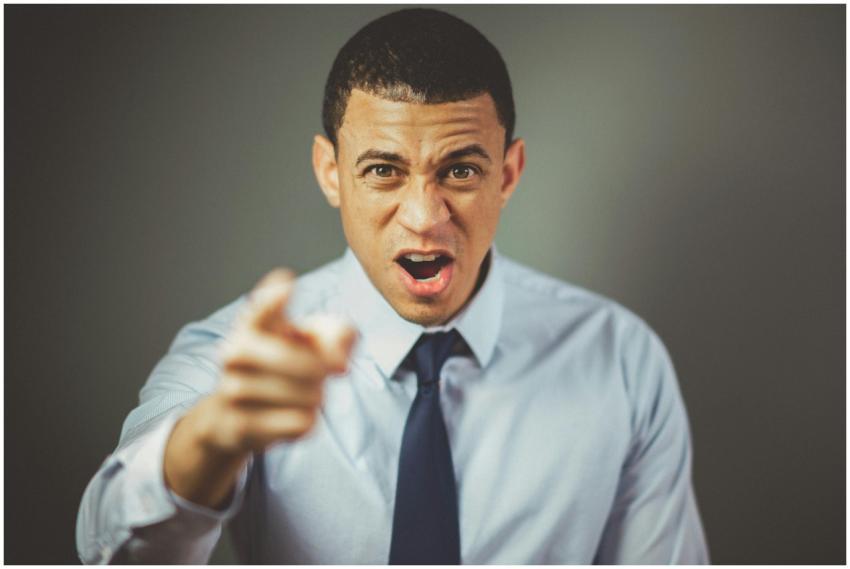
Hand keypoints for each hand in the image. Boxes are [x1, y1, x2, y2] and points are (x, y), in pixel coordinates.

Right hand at [163, 268, 355, 507]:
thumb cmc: (285, 366)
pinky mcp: (239, 426)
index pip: (259, 309)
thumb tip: (340, 362)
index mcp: (253, 324)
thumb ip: (338, 334)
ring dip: (317, 398)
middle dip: (321, 369)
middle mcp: (235, 352)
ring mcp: (232, 390)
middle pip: (295, 360)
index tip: (288, 286)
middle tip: (335, 372)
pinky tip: (296, 417)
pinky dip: (308, 422)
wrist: (235, 417)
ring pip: (305, 396)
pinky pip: (299, 424)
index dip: (272, 299)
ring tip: (310, 396)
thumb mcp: (314, 341)